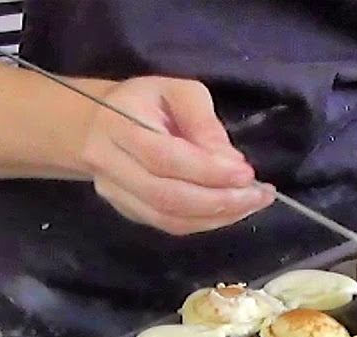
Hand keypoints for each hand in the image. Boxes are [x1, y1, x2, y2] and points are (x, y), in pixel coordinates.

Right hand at [79, 77, 273, 234]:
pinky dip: (204, 222)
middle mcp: (109, 165)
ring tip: (251, 204)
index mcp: (118, 126)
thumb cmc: (145, 102)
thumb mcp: (177, 91)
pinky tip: (229, 211)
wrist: (98, 125)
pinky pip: (168, 225)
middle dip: (218, 201)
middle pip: (165, 196)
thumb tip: (231, 163)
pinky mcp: (126, 211)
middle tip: (258, 196)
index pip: (164, 158)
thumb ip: (203, 122)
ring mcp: (115, 194)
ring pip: (167, 218)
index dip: (208, 171)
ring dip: (216, 217)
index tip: (247, 174)